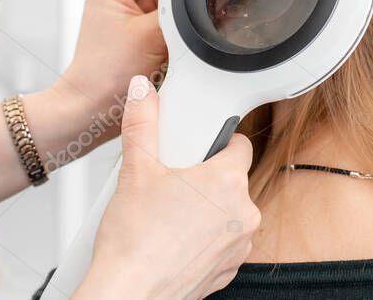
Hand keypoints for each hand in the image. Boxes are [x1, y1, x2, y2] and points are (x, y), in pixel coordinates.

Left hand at [56, 0, 176, 135]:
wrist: (92, 110)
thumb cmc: (106, 76)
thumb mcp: (153, 34)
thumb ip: (181, 8)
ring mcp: (127, 12)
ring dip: (180, 2)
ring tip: (192, 15)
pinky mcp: (136, 30)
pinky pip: (165, 14)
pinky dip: (177, 20)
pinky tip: (187, 31)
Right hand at [76, 77, 259, 298]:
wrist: (129, 295)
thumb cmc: (133, 242)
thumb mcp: (135, 170)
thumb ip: (142, 123)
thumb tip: (143, 92)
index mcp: (228, 181)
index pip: (239, 143)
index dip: (217, 141)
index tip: (199, 146)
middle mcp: (243, 213)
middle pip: (233, 178)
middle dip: (206, 177)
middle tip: (173, 182)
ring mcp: (239, 245)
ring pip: (229, 211)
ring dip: (208, 209)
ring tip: (170, 214)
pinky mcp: (229, 269)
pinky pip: (223, 241)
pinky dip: (205, 238)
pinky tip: (174, 239)